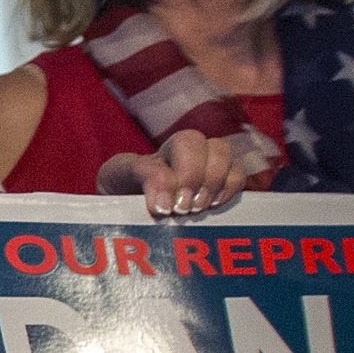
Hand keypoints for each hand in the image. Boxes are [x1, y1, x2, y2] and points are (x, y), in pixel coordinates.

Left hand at [98, 126, 260, 216]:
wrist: (127, 213)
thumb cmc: (121, 196)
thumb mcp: (116, 187)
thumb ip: (138, 185)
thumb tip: (165, 205)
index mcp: (153, 153)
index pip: (169, 148)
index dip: (169, 177)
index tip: (162, 208)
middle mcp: (181, 154)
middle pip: (197, 140)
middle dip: (193, 175)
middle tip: (183, 208)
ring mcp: (204, 165)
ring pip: (221, 149)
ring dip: (214, 180)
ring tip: (199, 209)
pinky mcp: (221, 183)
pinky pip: (237, 173)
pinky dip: (230, 188)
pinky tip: (213, 206)